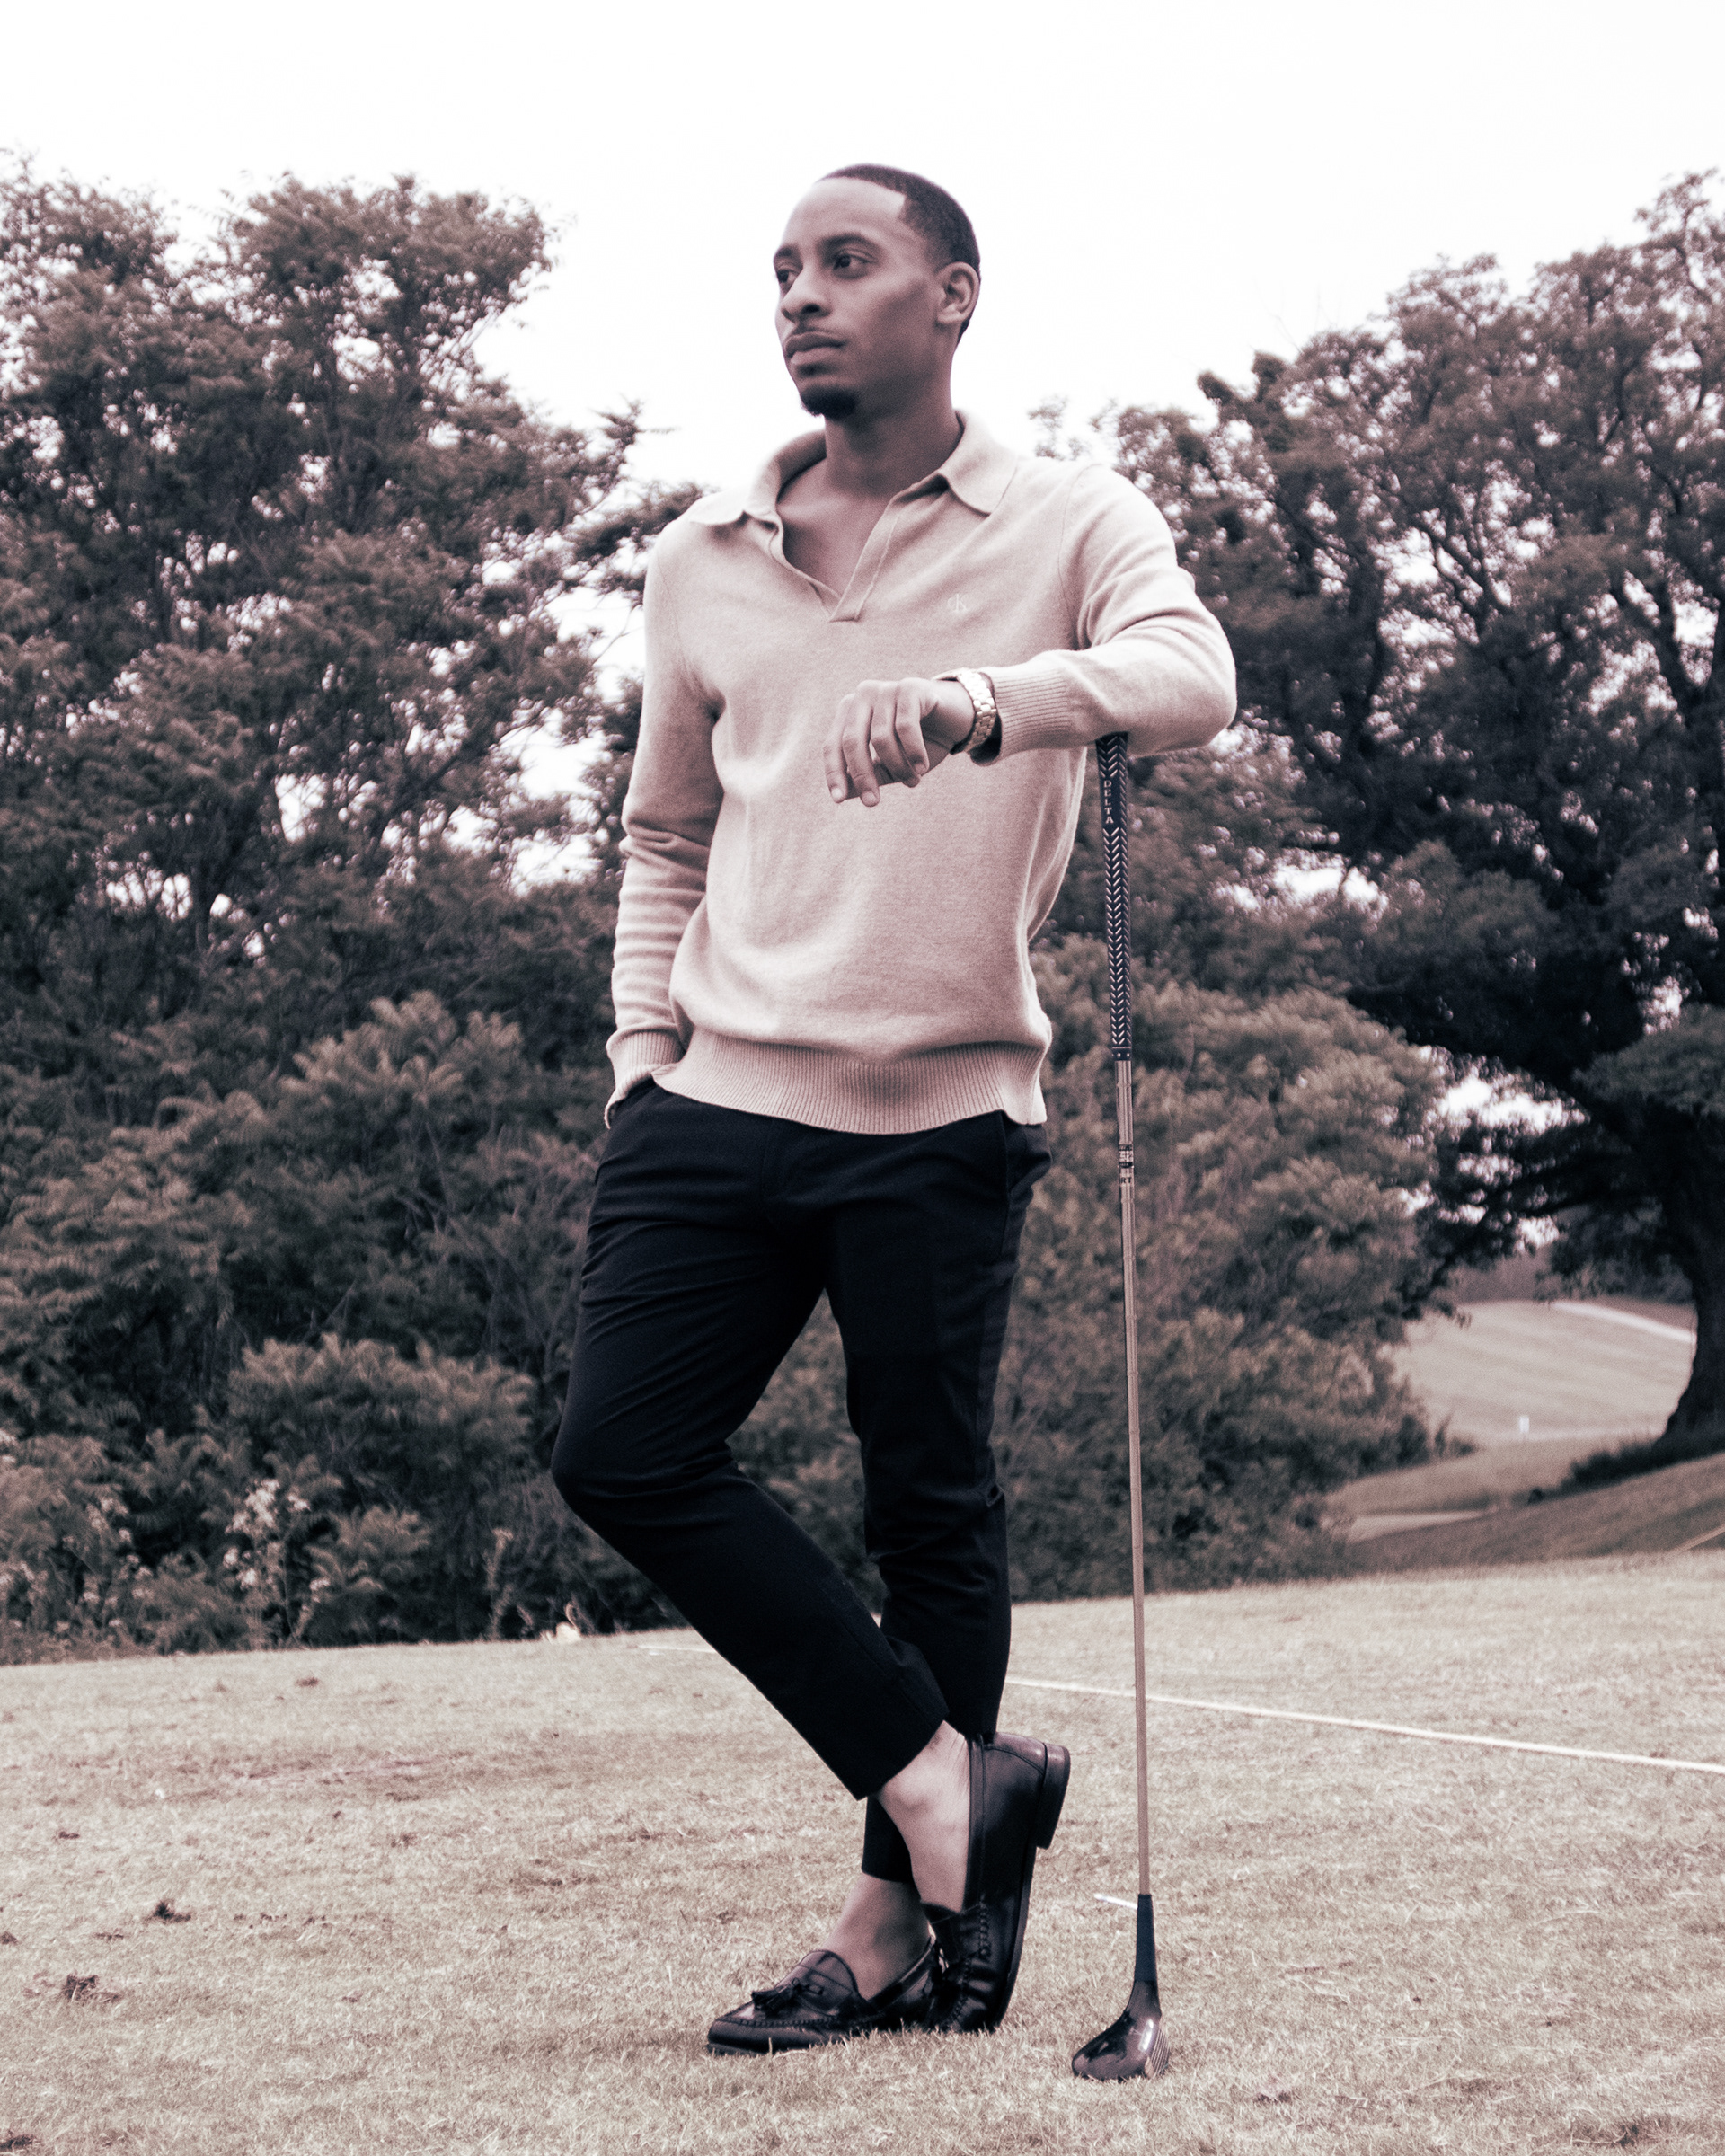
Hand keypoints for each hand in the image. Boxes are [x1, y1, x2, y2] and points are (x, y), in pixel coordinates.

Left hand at [824, 677, 974, 806]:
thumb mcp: (891, 763)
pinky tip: (922, 768)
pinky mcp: (910, 688)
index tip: (838, 800)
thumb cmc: (922, 741)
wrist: (961, 718)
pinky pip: (905, 727)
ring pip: (880, 738)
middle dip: (862, 776)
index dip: (834, 772)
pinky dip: (913, 752)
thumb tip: (843, 794)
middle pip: (852, 742)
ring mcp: (886, 689)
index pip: (833, 744)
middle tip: (873, 803)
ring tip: (914, 781)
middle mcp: (864, 695)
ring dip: (897, 767)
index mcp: (851, 710)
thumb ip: (868, 775)